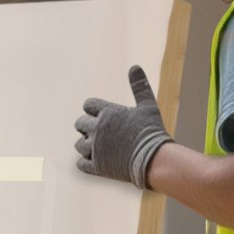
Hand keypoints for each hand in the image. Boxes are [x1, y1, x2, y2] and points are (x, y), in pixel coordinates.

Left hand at [74, 65, 171, 188]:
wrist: (155, 160)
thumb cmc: (152, 132)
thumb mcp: (148, 106)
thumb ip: (140, 86)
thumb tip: (134, 66)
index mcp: (108, 112)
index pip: (88, 105)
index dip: (93, 110)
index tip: (101, 115)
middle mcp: (98, 129)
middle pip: (80, 124)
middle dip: (87, 127)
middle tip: (100, 133)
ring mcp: (95, 149)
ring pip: (78, 144)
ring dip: (86, 145)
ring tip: (99, 147)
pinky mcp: (96, 167)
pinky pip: (81, 164)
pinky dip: (86, 162)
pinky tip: (96, 161)